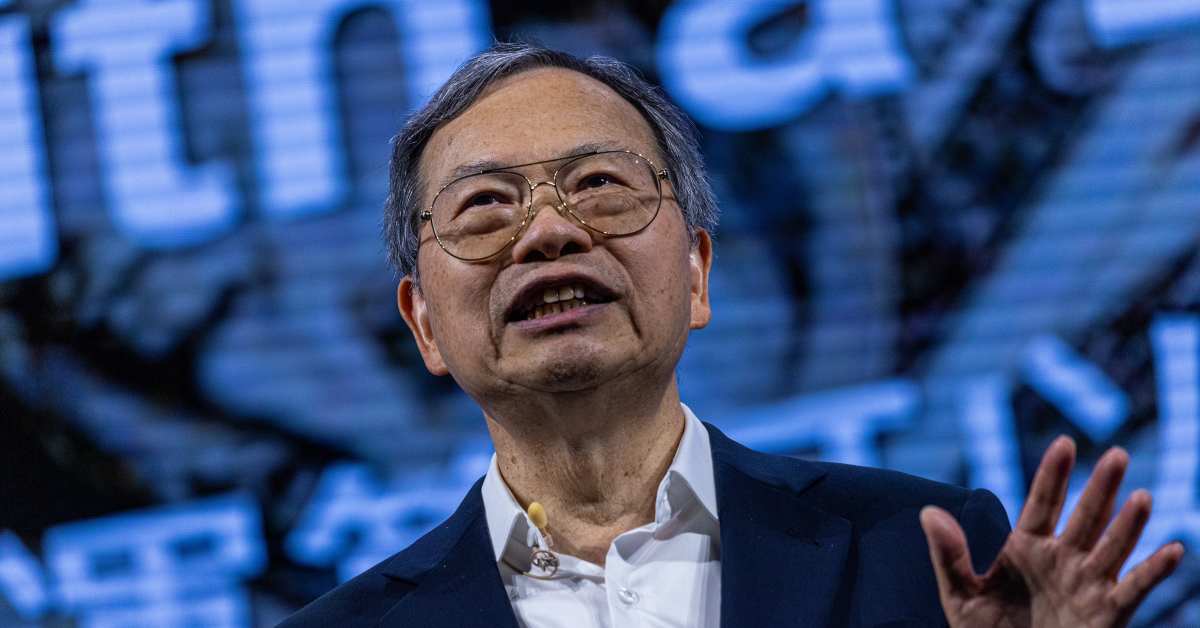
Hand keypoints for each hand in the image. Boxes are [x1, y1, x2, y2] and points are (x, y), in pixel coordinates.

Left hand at [920, 436, 1184, 627]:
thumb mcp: (959, 593)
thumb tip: (929, 512)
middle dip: (1101, 488)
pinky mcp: (1106, 613)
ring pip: (1112, 548)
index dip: (1054, 475)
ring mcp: (1086, 584)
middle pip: (1085, 517)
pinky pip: (1134, 589)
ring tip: (1141, 497)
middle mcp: (1061, 559)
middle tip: (1118, 455)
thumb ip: (949, 554)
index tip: (1065, 444)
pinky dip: (1153, 570)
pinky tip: (1173, 550)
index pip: (1042, 503)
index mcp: (1025, 547)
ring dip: (1128, 525)